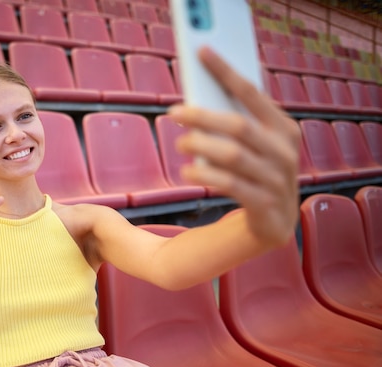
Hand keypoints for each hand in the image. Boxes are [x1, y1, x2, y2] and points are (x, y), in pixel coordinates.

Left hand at [168, 46, 299, 246]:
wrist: (275, 222)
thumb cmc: (256, 173)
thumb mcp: (256, 146)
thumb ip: (237, 124)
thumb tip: (197, 100)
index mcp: (283, 128)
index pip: (251, 92)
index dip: (225, 71)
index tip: (202, 52)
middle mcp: (285, 150)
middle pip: (238, 125)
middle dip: (202, 116)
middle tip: (174, 113)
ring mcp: (277, 178)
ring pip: (233, 155)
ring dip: (200, 146)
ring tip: (180, 142)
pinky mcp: (265, 204)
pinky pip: (231, 184)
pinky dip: (205, 175)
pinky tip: (187, 171)